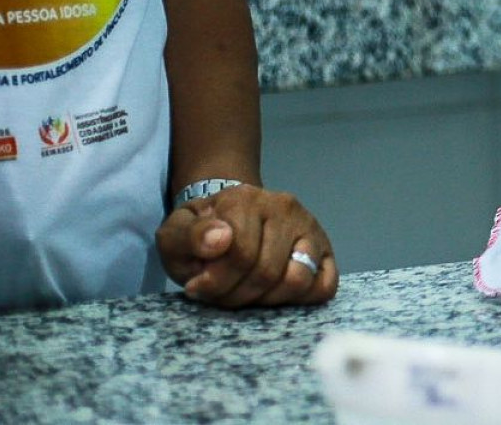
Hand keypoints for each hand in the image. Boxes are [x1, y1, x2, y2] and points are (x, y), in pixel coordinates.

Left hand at [156, 184, 337, 308]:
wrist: (228, 220)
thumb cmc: (200, 233)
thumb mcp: (175, 232)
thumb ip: (188, 235)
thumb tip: (220, 240)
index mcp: (245, 199)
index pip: (240, 254)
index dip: (216, 282)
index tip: (198, 286)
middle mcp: (284, 207)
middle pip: (267, 272)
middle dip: (237, 295)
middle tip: (220, 294)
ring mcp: (309, 227)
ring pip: (298, 279)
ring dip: (267, 300)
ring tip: (247, 294)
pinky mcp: (325, 250)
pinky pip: (325, 285)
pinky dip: (302, 299)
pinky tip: (276, 294)